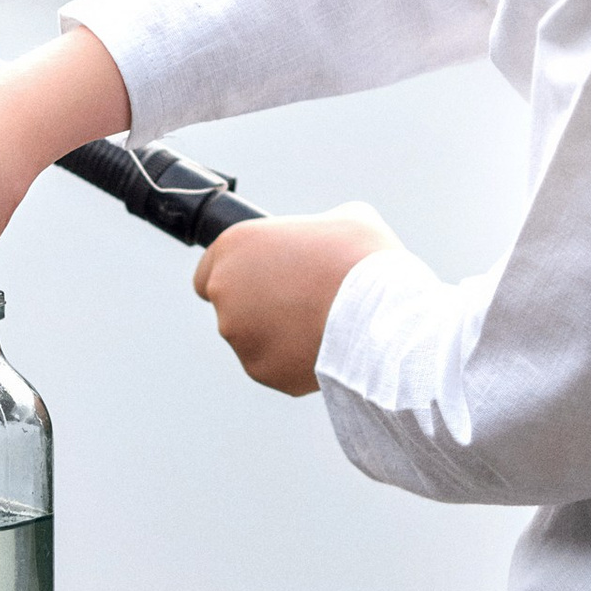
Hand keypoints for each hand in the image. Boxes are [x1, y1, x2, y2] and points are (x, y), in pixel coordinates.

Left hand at [192, 204, 399, 396]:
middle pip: (233, 307)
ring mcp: (239, 334)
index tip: (265, 283)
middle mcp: (226, 291)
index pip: (210, 271)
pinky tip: (324, 348)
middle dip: (261, 308)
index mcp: (235, 246)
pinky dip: (293, 361)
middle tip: (304, 303)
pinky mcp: (260, 370)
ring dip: (277, 335)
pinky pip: (274, 366)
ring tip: (321, 326)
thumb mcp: (345, 220)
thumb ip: (317, 228)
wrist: (381, 314)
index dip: (240, 277)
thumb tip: (326, 236)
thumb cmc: (365, 260)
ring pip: (252, 339)